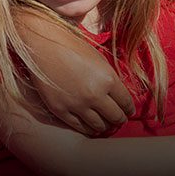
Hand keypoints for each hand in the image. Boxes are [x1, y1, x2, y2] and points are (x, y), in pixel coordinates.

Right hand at [15, 13, 134, 136]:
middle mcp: (95, 95)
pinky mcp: (60, 110)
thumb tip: (119, 96)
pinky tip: (91, 128)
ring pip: (98, 126)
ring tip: (106, 125)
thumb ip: (111, 80)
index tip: (129, 112)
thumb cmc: (73, 48)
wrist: (44, 46)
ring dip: (105, 127)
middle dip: (120, 120)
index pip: (126, 103)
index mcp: (108, 79)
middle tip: (120, 120)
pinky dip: (88, 129)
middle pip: (115, 117)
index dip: (129, 109)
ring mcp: (77, 104)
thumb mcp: (100, 60)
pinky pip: (79, 127)